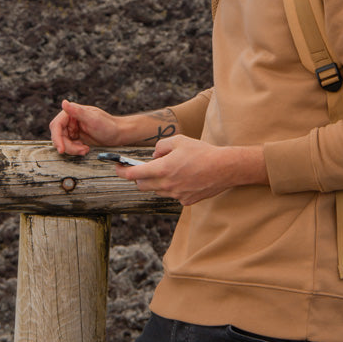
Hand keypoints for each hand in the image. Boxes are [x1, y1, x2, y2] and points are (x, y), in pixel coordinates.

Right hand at [49, 99, 121, 155]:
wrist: (118, 134)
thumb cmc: (108, 125)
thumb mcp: (93, 119)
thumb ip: (77, 111)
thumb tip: (64, 103)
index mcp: (73, 112)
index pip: (57, 125)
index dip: (57, 138)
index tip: (61, 149)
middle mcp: (71, 120)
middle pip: (59, 136)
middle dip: (68, 146)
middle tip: (80, 150)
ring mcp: (73, 129)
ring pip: (64, 143)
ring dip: (73, 149)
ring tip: (85, 149)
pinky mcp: (76, 138)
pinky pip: (69, 146)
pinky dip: (76, 150)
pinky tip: (85, 149)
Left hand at [116, 135, 267, 205]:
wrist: (224, 168)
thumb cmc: (201, 152)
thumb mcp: (179, 140)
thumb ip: (160, 147)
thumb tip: (154, 157)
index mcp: (162, 169)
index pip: (133, 175)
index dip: (122, 172)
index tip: (118, 168)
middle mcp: (166, 185)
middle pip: (142, 186)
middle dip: (140, 177)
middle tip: (146, 168)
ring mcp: (176, 195)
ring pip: (157, 191)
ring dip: (157, 182)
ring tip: (172, 170)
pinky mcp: (186, 201)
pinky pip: (172, 195)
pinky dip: (173, 187)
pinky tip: (185, 178)